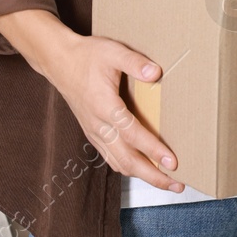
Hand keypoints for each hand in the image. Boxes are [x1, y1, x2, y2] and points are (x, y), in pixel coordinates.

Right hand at [0, 9, 182, 190]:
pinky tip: (142, 170)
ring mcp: (94, 131)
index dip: (153, 150)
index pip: (132, 135)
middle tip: (176, 184)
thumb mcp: (113, 51)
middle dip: (152, 175)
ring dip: (142, 175)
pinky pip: (111, 157)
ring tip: (166, 182)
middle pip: (126, 159)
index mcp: (104, 106)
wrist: (59, 62)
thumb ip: (135, 62)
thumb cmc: (86, 56)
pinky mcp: (93, 132)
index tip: (172, 162)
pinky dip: (128, 168)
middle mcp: (98, 124)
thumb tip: (155, 72)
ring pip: (119, 162)